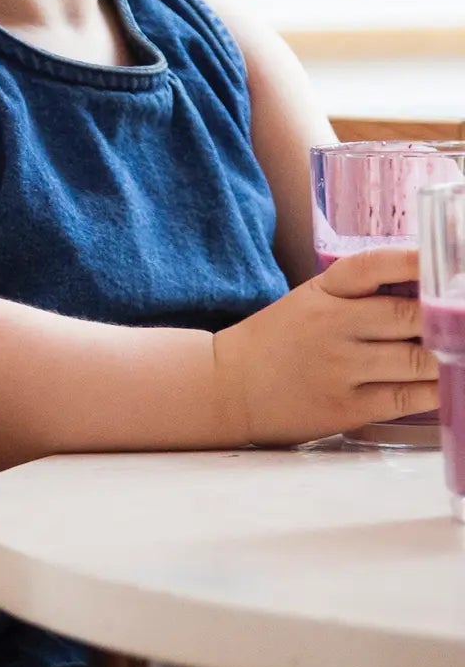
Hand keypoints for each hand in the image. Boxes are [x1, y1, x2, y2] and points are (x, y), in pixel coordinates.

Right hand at [210, 247, 438, 446]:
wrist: (226, 387)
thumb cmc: (275, 343)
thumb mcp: (308, 302)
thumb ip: (358, 296)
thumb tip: (425, 294)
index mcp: (323, 291)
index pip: (374, 266)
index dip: (414, 261)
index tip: (443, 261)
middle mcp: (332, 325)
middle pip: (410, 315)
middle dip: (445, 318)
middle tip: (459, 320)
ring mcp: (340, 367)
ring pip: (418, 359)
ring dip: (445, 357)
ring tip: (455, 352)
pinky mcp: (346, 406)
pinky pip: (406, 397)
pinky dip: (435, 390)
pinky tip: (444, 384)